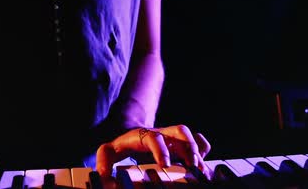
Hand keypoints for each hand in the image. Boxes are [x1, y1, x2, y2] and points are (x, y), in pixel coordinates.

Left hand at [95, 124, 211, 178]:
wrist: (131, 133)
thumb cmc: (121, 144)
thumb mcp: (108, 152)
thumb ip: (104, 162)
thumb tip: (103, 177)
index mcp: (143, 135)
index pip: (153, 138)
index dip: (160, 150)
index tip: (165, 165)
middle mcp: (162, 133)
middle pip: (179, 130)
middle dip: (188, 146)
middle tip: (192, 166)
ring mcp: (173, 137)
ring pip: (190, 135)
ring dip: (198, 151)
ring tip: (201, 170)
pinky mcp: (181, 143)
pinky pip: (198, 141)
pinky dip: (204, 150)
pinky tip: (203, 164)